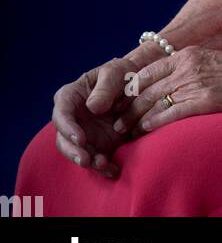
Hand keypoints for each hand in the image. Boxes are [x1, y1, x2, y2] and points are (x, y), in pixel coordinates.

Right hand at [51, 47, 155, 177]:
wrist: (138, 85)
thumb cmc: (122, 73)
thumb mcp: (116, 71)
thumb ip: (105, 87)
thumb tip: (93, 107)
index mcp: (71, 96)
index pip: (61, 113)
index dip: (67, 128)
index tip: (80, 139)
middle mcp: (73, 118)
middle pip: (64, 138)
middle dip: (73, 151)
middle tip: (86, 160)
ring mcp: (85, 133)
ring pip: (78, 152)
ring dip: (88, 161)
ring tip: (103, 164)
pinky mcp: (98, 145)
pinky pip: (96, 160)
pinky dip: (103, 167)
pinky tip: (112, 170)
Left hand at [119, 45, 221, 137]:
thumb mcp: (209, 59)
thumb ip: (188, 67)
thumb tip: (168, 82)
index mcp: (187, 55)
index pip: (148, 71)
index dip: (131, 88)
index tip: (121, 101)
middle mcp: (186, 67)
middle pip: (146, 89)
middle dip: (128, 107)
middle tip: (117, 121)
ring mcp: (194, 83)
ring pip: (153, 102)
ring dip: (136, 119)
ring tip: (125, 131)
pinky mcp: (204, 101)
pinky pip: (170, 113)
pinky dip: (153, 123)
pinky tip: (145, 131)